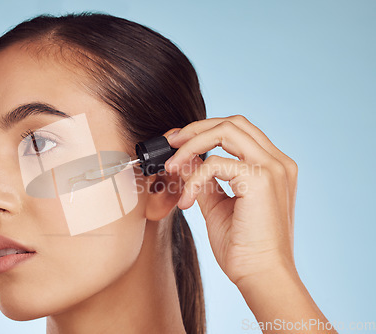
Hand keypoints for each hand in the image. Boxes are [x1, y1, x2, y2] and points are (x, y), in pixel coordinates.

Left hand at [164, 115, 298, 286]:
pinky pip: (215, 163)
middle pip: (233, 123)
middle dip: (196, 129)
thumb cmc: (243, 247)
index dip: (205, 131)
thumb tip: (183, 160)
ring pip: (225, 131)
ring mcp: (273, 167)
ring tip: (171, 166)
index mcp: (272, 167)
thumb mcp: (217, 205)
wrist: (261, 276)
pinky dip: (194, 178)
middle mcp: (277, 162)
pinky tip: (187, 201)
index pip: (238, 132)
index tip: (177, 142)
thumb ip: (204, 179)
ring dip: (191, 145)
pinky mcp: (261, 179)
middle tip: (170, 144)